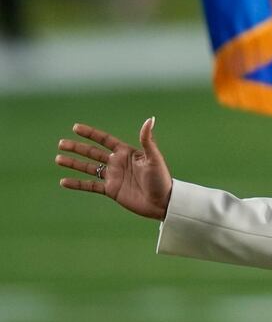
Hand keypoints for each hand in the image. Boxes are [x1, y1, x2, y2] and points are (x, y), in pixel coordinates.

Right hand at [55, 117, 172, 219]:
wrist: (162, 202)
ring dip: (73, 163)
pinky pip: (90, 186)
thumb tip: (150, 119)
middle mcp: (118, 163)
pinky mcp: (111, 190)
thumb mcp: (154, 158)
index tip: (75, 127)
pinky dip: (77, 184)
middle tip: (61, 143)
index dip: (91, 134)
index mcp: (127, 153)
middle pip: (92, 153)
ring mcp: (113, 177)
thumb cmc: (161, 178)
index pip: (105, 140)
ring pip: (89, 168)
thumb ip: (147, 139)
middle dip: (77, 148)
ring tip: (58, 159)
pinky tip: (63, 181)